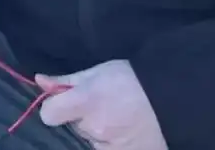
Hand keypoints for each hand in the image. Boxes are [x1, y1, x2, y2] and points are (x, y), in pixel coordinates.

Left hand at [36, 60, 167, 149]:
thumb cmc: (134, 80)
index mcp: (87, 101)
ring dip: (96, 131)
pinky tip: (123, 130)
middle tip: (101, 106)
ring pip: (88, 139)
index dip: (53, 106)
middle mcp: (94, 127)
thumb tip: (40, 81)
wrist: (174, 100)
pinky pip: (103, 148)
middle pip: (71, 127)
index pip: (48, 114)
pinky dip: (110, 141)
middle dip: (80, 117)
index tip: (62, 101)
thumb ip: (67, 80)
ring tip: (116, 117)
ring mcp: (108, 147)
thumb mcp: (98, 71)